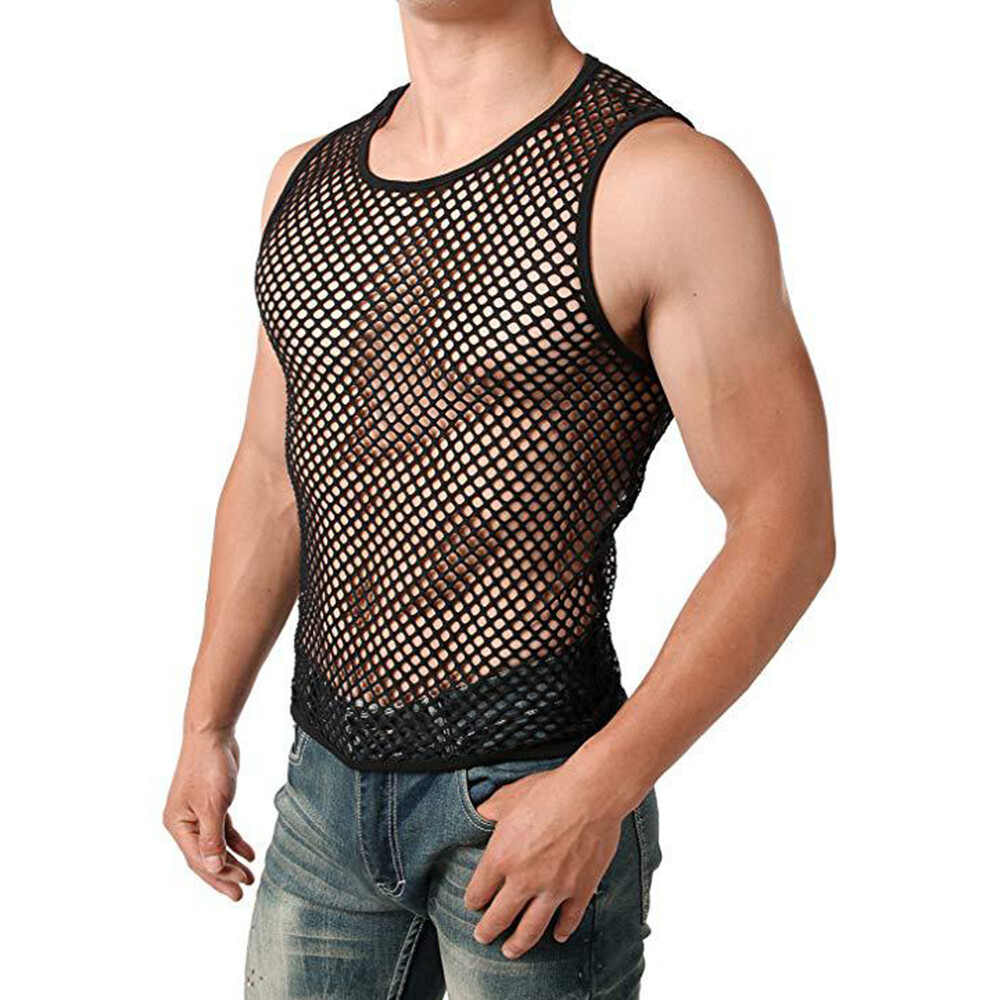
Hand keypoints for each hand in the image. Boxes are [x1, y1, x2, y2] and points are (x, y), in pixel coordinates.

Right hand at [163, 729, 254, 900]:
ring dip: (232, 860)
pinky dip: (235, 841)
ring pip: (215, 845)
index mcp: (177, 825)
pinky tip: (249, 853)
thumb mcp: (213, 805)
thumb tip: (212, 868)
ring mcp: (198, 814)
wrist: (213, 735)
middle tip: (243, 892)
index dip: (218, 878)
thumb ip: (212, 838)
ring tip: (250, 877)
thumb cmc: (208, 767)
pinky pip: (223, 830)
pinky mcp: (212, 804)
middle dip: (224, 875)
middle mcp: (184, 822)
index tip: (237, 891)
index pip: (198, 860)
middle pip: (205, 857)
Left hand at [463, 763, 625, 958]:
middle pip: (500, 918)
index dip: (473, 901)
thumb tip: (480, 814)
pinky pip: (568, 919)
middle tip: (483, 937)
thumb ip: (490, 811)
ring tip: (510, 952)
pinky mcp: (580, 890)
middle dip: (488, 931)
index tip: (474, 904)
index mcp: (501, 857)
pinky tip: (557, 935)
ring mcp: (553, 889)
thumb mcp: (509, 797)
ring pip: (531, 929)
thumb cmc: (549, 791)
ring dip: (519, 944)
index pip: (478, 892)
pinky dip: (562, 930)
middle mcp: (524, 880)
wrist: (590, 795)